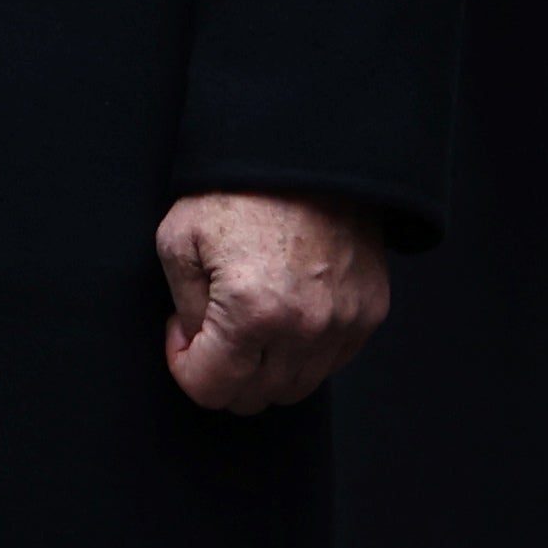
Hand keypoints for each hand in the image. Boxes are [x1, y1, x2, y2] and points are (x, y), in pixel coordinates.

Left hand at [158, 190, 389, 414]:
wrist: (305, 151)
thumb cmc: (235, 189)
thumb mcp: (179, 240)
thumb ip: (184, 309)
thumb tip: (196, 345)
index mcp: (252, 312)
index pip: (212, 388)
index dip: (184, 366)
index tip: (181, 335)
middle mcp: (305, 328)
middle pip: (254, 397)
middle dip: (222, 372)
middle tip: (209, 328)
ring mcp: (344, 323)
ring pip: (295, 387)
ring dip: (263, 367)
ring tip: (246, 319)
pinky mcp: (369, 312)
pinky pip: (330, 361)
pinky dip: (302, 351)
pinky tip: (282, 312)